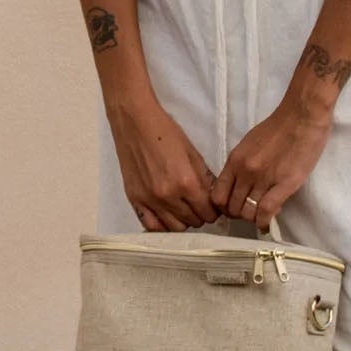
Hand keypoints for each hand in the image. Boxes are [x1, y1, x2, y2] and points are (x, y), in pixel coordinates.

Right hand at [106, 92, 221, 231]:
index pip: (208, 212)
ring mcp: (149, 201)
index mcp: (186, 182)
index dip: (213, 210)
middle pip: (193, 222)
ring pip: (174, 228)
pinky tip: (167, 214)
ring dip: (183, 220)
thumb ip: (204, 178)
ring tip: (183, 208)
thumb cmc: (166, 131)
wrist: (135, 122)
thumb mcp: (192, 152)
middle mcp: (168, 196)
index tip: (212, 205)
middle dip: (200, 214)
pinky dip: (163, 224)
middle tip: (198, 203)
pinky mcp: (135, 200)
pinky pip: (152, 226)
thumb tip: (215, 197)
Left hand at [210, 95, 332, 231]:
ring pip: (248, 213)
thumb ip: (242, 165)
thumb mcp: (249, 144)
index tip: (233, 207)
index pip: (217, 195)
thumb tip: (240, 187)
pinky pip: (266, 211)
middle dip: (239, 214)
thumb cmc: (278, 127)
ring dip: (253, 218)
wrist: (302, 115)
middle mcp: (245, 171)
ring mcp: (264, 179)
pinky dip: (264, 222)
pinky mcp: (284, 184)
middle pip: (232, 208)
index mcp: (235, 160)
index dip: (223, 207)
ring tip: (262, 214)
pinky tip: (267, 223)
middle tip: (250, 211)